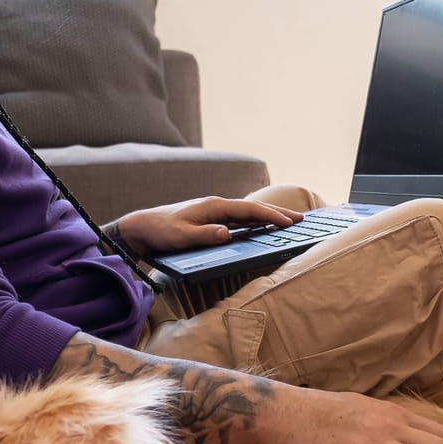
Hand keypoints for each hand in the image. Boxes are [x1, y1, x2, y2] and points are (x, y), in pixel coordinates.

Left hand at [112, 196, 304, 254]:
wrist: (142, 227)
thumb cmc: (161, 232)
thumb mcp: (181, 237)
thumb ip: (205, 235)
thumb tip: (227, 233)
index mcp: (213, 206)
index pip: (248, 210)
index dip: (270, 216)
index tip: (288, 222)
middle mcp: (216, 206)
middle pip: (252, 208)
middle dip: (277, 213)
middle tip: (300, 218)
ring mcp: (214, 212)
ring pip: (247, 214)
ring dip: (268, 217)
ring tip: (288, 222)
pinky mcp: (210, 219)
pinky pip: (239, 220)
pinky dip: (255, 222)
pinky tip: (262, 228)